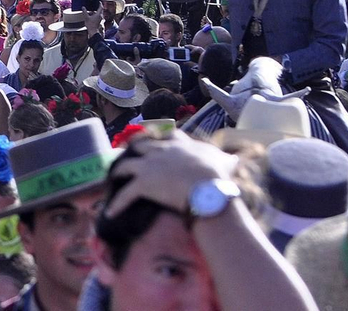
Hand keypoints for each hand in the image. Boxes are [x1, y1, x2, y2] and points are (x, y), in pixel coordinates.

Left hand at [104, 135, 237, 216]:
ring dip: (117, 172)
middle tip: (126, 154)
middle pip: (140, 146)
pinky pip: (125, 195)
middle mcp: (160, 151)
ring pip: (125, 166)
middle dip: (132, 149)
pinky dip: (117, 204)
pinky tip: (110, 212)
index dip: (158, 137)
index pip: (167, 136)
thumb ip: (227, 158)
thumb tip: (236, 158)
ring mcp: (149, 166)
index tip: (154, 140)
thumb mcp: (225, 162)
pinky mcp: (143, 184)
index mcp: (179, 145)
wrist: (208, 189)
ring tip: (112, 178)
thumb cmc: (218, 176)